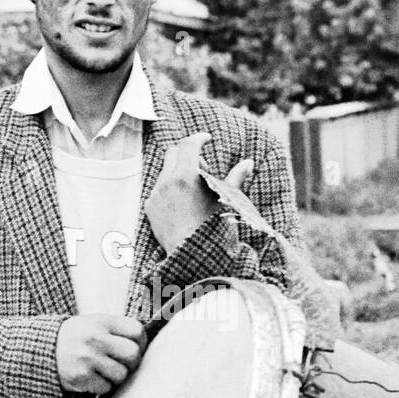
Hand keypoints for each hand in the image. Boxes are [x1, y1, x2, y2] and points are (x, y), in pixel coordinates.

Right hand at [56, 313, 145, 393]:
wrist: (41, 349)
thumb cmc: (75, 337)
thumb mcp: (93, 322)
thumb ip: (117, 329)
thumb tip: (146, 343)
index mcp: (101, 321)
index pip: (137, 331)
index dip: (140, 342)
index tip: (134, 347)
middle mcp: (94, 338)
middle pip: (133, 355)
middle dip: (131, 362)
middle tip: (121, 363)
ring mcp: (87, 358)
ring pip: (121, 374)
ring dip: (115, 376)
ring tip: (103, 370)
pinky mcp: (80, 377)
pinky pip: (106, 387)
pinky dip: (101, 386)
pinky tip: (91, 377)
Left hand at [145, 133, 254, 253]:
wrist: (194, 260)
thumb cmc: (214, 231)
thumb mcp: (227, 202)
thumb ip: (235, 179)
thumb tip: (248, 162)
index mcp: (186, 176)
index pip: (189, 144)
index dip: (199, 138)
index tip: (207, 139)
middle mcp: (167, 182)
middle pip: (174, 153)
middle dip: (188, 153)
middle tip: (204, 169)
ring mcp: (156, 195)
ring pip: (165, 171)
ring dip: (179, 172)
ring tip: (195, 190)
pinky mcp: (150, 208)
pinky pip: (159, 189)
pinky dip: (170, 188)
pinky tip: (184, 203)